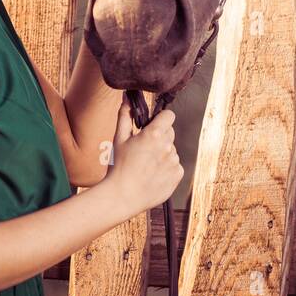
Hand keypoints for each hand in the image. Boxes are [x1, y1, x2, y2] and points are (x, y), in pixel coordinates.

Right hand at [104, 100, 183, 214]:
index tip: (152, 125)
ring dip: (162, 154)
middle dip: (160, 136)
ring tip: (146, 165)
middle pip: (170, 132)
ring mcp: (174, 162)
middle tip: (144, 148)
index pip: (169, 116)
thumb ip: (125, 116)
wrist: (122, 197)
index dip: (161, 119)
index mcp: (154, 135)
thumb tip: (127, 99)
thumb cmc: (118, 167)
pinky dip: (166, 168)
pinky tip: (152, 175)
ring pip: (171, 150)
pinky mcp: (177, 175)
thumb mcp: (118, 139)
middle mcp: (168, 147)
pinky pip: (175, 165)